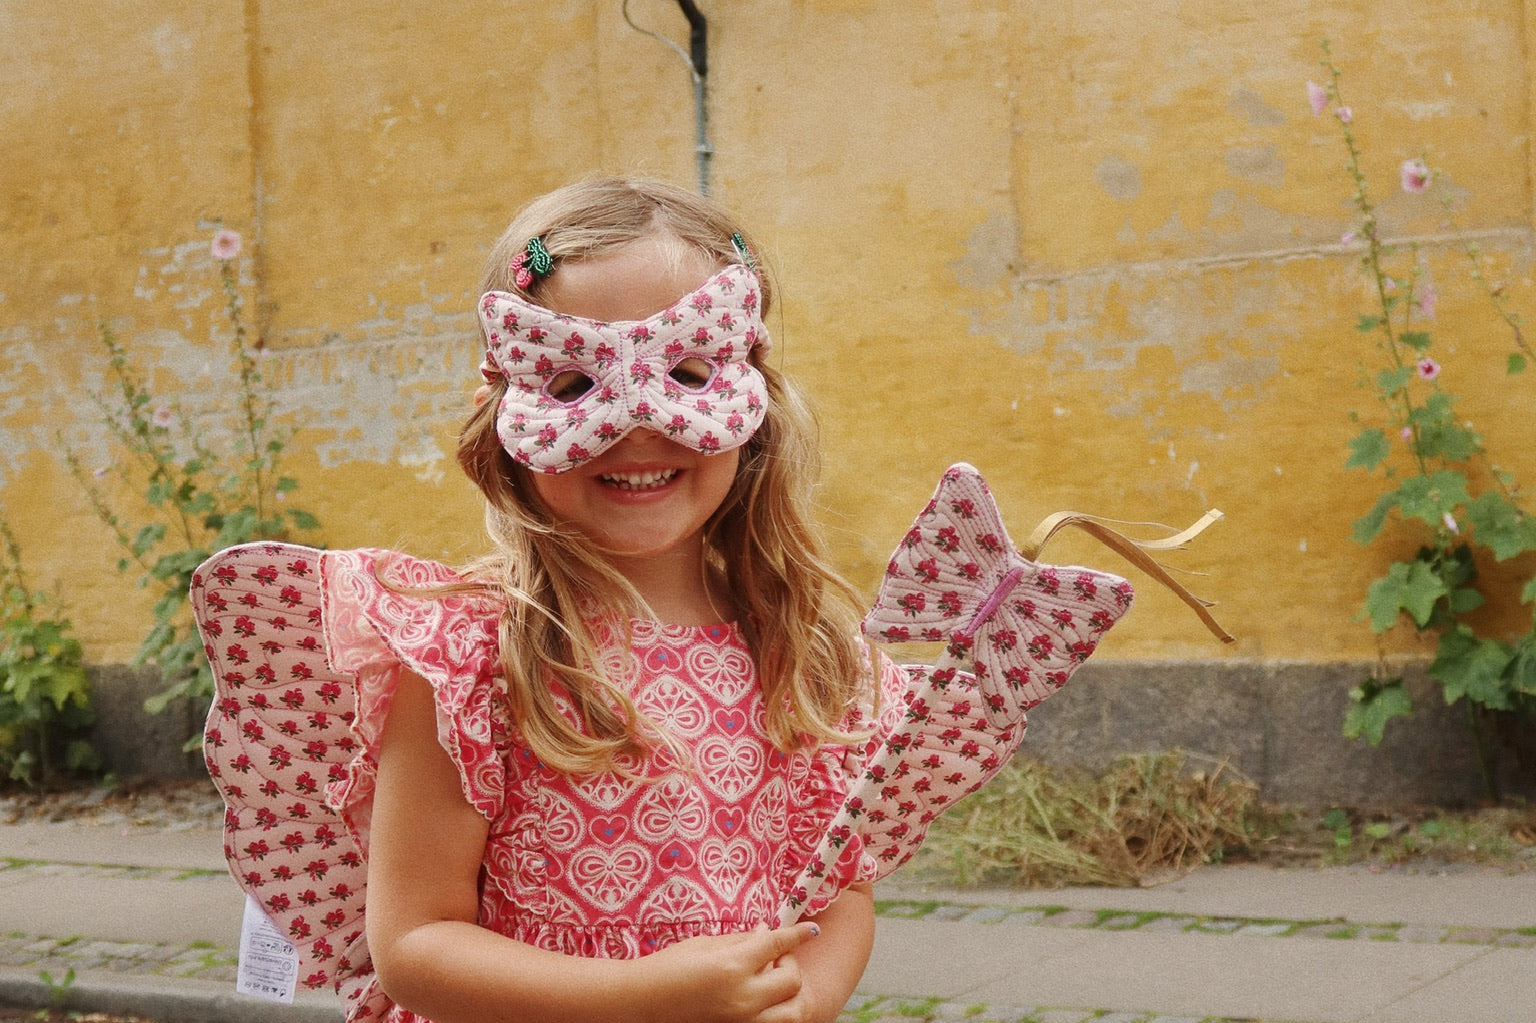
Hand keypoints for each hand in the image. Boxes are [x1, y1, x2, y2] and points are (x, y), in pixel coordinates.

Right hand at [641, 922, 821, 1022]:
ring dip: (789, 994)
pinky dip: (774, 1011)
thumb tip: (766, 931)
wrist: (639, 1003)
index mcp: (732, 966)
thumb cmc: (666, 968)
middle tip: (775, 956)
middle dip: (790, 963)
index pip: (778, 944)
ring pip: (791, 1013)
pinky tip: (760, 998)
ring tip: (771, 982)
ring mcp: (741, 1022)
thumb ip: (740, 940)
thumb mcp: (705, 945)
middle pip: (792, 980)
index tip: (812, 929)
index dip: (798, 933)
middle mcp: (742, 997)